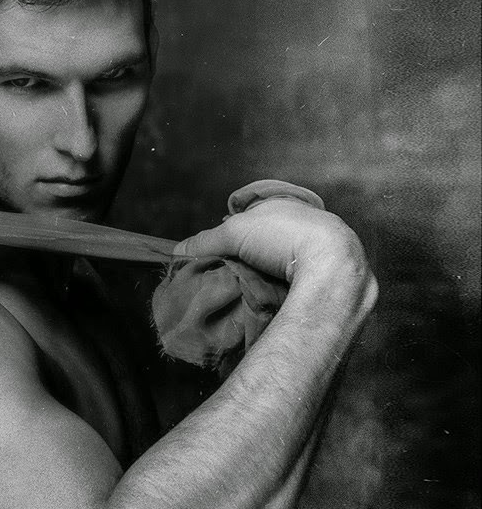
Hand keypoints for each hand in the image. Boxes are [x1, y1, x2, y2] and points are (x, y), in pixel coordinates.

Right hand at [174, 190, 373, 303]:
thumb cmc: (284, 236)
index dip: (238, 235)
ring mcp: (319, 254)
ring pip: (287, 266)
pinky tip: (273, 301)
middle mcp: (306, 226)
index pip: (257, 219)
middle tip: (233, 278)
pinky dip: (285, 292)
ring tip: (250, 294)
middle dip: (253, 260)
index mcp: (288, 208)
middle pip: (271, 244)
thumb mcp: (233, 233)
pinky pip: (300, 283)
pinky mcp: (327, 279)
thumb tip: (178, 252)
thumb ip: (205, 241)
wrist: (329, 265)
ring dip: (269, 279)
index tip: (223, 256)